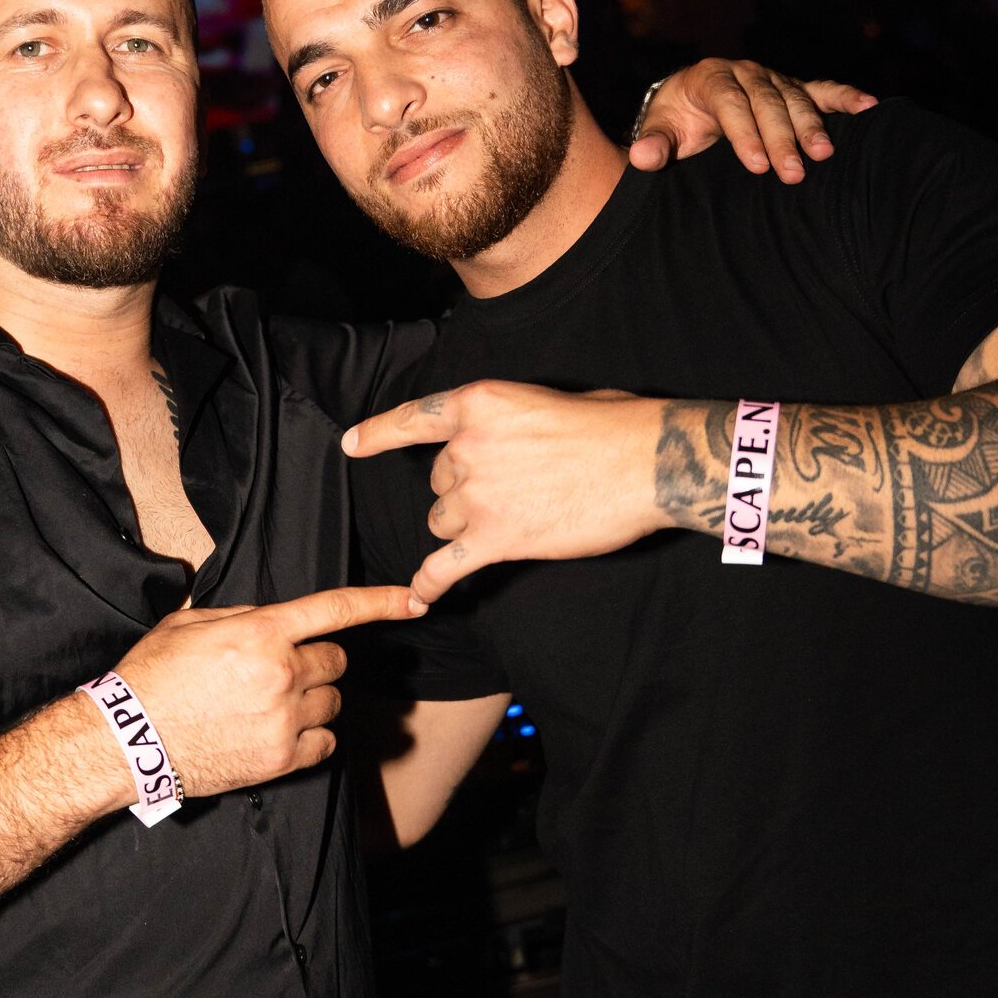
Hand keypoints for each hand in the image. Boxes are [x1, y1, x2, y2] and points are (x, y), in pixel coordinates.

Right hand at [113, 583, 425, 796]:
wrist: (128, 740)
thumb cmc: (151, 677)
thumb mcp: (188, 625)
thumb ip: (239, 617)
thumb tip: (268, 618)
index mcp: (261, 633)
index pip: (335, 609)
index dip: (380, 601)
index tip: (413, 601)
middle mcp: (281, 673)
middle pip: (336, 662)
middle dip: (318, 662)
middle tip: (283, 673)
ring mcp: (285, 719)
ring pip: (332, 702)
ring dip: (313, 701)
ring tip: (270, 707)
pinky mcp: (281, 758)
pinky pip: (326, 744)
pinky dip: (312, 738)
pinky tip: (278, 733)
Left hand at [343, 384, 665, 603]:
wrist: (645, 464)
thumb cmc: (610, 426)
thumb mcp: (545, 400)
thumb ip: (508, 421)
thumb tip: (508, 446)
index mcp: (478, 403)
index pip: (414, 419)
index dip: (378, 433)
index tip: (352, 444)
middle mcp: (467, 448)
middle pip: (438, 482)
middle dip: (464, 490)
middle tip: (514, 490)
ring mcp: (478, 496)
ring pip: (443, 521)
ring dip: (465, 526)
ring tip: (514, 520)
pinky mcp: (495, 539)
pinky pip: (446, 566)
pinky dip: (430, 583)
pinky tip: (420, 598)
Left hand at [630, 59, 874, 182]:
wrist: (691, 105)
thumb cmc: (677, 124)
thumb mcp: (662, 131)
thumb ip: (654, 145)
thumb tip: (641, 158)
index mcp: (710, 78)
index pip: (730, 102)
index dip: (744, 133)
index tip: (756, 165)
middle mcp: (745, 72)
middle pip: (767, 102)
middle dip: (781, 136)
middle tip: (793, 172)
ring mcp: (772, 79)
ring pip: (795, 98)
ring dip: (812, 126)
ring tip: (824, 154)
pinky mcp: (794, 89)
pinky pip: (823, 91)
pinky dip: (846, 98)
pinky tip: (869, 107)